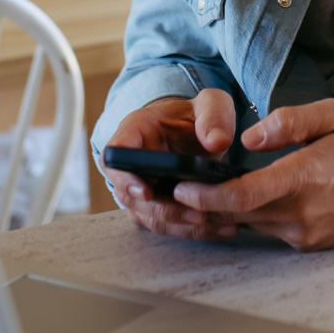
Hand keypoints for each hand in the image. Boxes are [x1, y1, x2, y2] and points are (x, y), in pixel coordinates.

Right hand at [101, 88, 241, 241]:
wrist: (195, 130)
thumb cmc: (196, 115)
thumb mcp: (212, 104)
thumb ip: (215, 116)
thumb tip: (216, 141)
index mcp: (136, 129)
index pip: (115, 154)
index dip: (125, 176)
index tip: (147, 191)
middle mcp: (130, 161)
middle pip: (130, 194)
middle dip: (163, 208)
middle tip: (197, 214)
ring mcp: (138, 186)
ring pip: (148, 215)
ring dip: (178, 224)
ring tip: (212, 222)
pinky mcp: (152, 206)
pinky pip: (165, 224)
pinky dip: (188, 229)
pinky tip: (218, 227)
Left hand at [172, 99, 333, 250]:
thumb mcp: (333, 115)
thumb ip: (287, 122)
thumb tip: (248, 138)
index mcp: (302, 178)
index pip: (241, 194)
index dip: (204, 194)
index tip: (180, 185)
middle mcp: (300, 213)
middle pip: (236, 214)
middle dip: (206, 201)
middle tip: (181, 184)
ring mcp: (305, 234)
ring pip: (251, 223)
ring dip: (230, 208)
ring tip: (213, 186)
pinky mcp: (310, 244)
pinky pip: (271, 230)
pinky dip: (255, 216)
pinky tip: (254, 197)